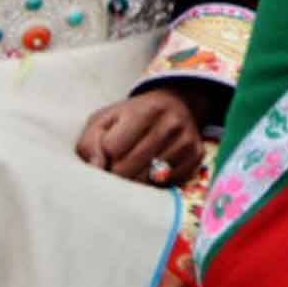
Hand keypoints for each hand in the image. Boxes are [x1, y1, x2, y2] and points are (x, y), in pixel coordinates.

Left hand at [75, 88, 204, 186]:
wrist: (176, 103)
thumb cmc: (130, 117)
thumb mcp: (104, 120)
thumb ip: (90, 143)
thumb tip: (96, 168)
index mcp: (145, 111)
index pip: (112, 149)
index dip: (103, 156)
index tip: (106, 153)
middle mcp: (170, 124)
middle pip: (129, 168)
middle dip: (116, 173)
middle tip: (115, 167)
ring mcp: (187, 140)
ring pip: (148, 179)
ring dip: (134, 180)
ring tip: (133, 168)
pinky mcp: (197, 155)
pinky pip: (168, 183)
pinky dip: (155, 182)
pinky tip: (152, 169)